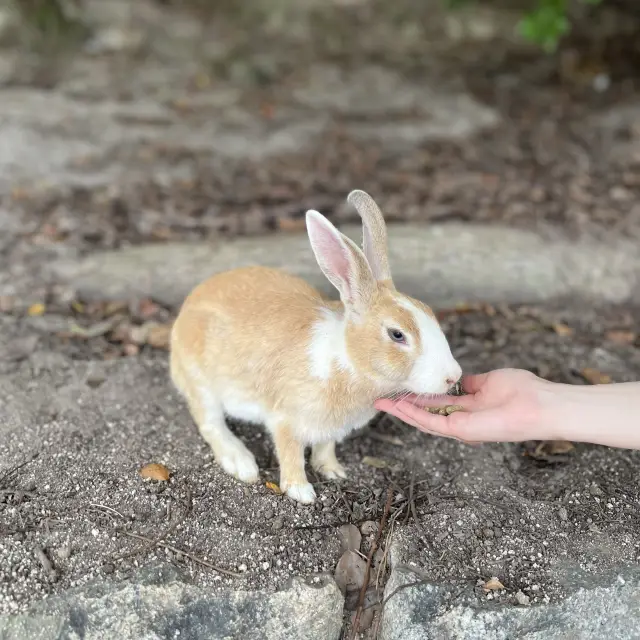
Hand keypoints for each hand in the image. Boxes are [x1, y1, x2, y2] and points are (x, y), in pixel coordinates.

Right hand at [375, 368, 552, 443]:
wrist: (540, 406)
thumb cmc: (524, 392)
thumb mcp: (490, 381)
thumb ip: (471, 383)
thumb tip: (457, 379)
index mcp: (469, 409)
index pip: (437, 404)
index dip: (417, 398)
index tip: (400, 389)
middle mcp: (462, 421)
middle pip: (425, 415)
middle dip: (402, 408)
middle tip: (380, 400)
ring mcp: (460, 427)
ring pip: (423, 421)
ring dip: (401, 412)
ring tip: (381, 403)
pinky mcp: (461, 430)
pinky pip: (431, 422)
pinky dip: (413, 414)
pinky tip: (398, 406)